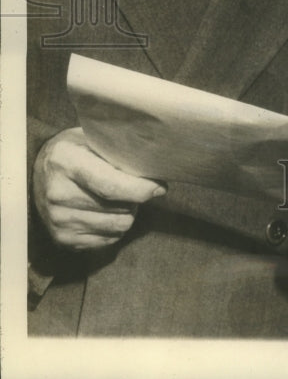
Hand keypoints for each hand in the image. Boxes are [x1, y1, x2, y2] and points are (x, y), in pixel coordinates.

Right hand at [33, 127, 166, 250]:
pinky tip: (106, 211)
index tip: (159, 187)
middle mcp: (59, 193)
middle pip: (120, 209)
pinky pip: (107, 240)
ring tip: (119, 198)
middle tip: (133, 187)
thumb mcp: (91, 138)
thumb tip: (156, 169)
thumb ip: (118, 151)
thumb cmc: (74, 151)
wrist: (37, 171)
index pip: (112, 186)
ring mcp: (58, 220)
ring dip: (127, 213)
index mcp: (67, 162)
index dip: (141, 189)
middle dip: (136, 199)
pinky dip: (114, 228)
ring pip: (118, 227)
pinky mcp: (61, 239)